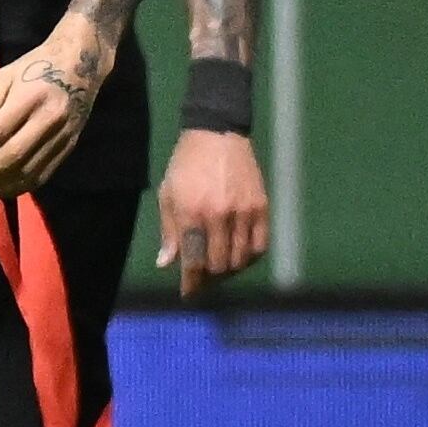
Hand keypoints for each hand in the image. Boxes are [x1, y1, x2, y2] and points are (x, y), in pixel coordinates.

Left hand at [0, 15, 107, 197]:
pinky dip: (19, 187)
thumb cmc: (36, 65)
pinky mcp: (68, 147)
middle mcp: (49, 119)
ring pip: (28, 172)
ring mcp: (62, 136)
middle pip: (12, 157)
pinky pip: (42, 175)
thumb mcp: (4, 76)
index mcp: (30, 97)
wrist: (81, 63)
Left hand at [157, 129, 268, 296]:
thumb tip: (166, 264)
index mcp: (191, 212)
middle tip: (202, 277)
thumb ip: (169, 230)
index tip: (187, 293)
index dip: (191, 283)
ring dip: (229, 270)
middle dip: (208, 277)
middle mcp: (219, 216)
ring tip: (219, 266)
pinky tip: (239, 255)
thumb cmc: (186, 164)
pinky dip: (250, 258)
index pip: (193, 260)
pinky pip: (260, 247)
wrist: (217, 133)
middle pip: (219, 265)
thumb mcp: (168, 193)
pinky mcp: (262, 208)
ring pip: (240, 260)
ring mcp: (244, 213)